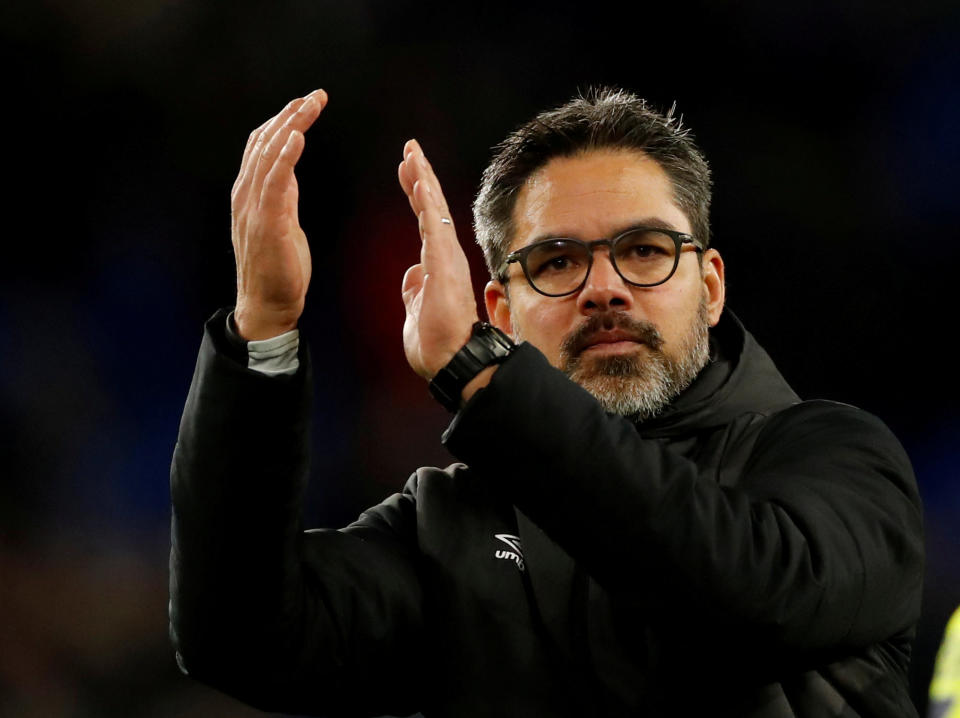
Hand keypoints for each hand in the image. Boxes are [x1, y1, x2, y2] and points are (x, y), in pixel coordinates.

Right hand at [231, 89, 327, 340]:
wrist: (268, 305)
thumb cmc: (277, 267)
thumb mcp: (281, 220)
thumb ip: (282, 193)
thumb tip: (288, 167)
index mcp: (251, 192)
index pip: (264, 144)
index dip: (284, 119)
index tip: (308, 101)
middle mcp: (246, 194)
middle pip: (266, 141)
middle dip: (291, 114)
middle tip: (317, 95)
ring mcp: (253, 208)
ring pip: (269, 155)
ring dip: (291, 125)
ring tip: (310, 104)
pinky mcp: (266, 223)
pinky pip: (274, 183)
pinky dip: (284, 157)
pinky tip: (297, 137)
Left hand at [398, 140, 479, 379]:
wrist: (451, 362)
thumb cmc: (437, 344)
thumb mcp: (416, 311)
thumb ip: (414, 290)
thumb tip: (411, 273)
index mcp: (439, 266)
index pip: (427, 221)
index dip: (417, 195)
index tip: (408, 172)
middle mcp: (447, 256)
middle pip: (433, 208)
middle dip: (421, 177)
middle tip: (410, 150)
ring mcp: (447, 258)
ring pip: (434, 209)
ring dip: (422, 179)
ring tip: (411, 153)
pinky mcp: (444, 263)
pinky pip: (434, 225)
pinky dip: (426, 200)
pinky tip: (419, 178)